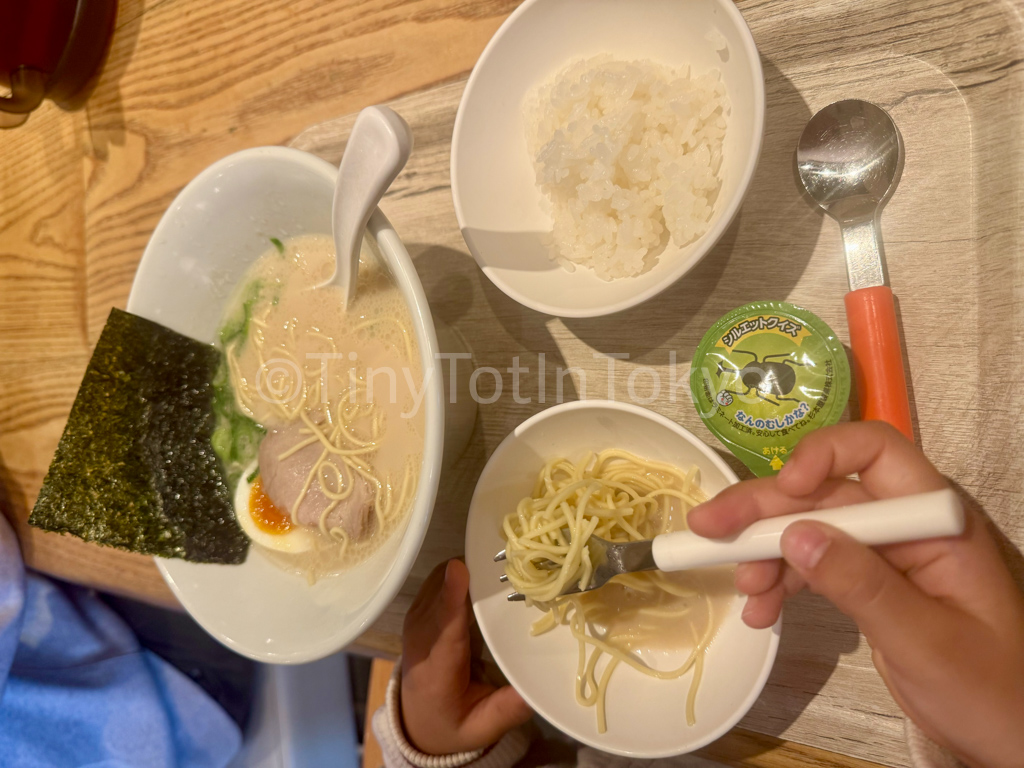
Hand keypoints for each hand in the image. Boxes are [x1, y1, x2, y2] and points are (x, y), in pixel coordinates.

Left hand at [401, 559, 532, 754]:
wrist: (418, 722)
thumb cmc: (454, 723)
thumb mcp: (482, 728)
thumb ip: (507, 710)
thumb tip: (536, 689)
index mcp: (436, 671)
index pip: (443, 628)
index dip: (452, 596)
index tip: (460, 569)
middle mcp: (419, 641)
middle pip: (440, 596)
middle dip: (468, 574)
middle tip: (509, 560)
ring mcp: (415, 622)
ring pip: (436, 582)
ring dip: (464, 570)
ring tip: (499, 565)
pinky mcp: (417, 612)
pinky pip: (435, 581)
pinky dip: (456, 573)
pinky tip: (481, 573)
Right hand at [688, 422, 1023, 767]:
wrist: (1018, 740)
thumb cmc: (994, 692)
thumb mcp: (926, 641)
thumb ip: (862, 584)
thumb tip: (794, 534)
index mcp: (937, 520)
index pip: (876, 452)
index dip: (823, 456)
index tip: (782, 490)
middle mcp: (909, 524)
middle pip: (826, 492)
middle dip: (764, 509)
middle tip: (706, 530)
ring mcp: (888, 553)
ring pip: (811, 527)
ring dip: (766, 553)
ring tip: (742, 591)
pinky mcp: (872, 582)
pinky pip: (816, 563)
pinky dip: (782, 581)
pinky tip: (761, 608)